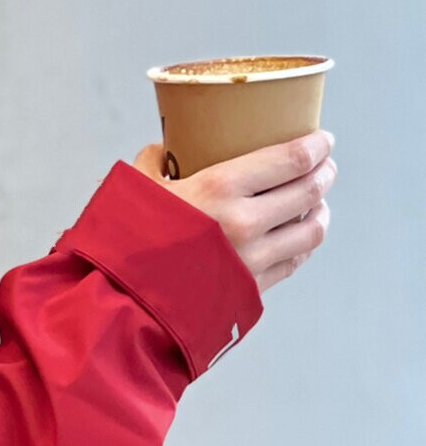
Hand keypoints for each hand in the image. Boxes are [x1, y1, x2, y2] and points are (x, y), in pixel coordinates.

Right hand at [131, 130, 336, 293]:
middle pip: (309, 190)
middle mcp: (245, 223)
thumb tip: (162, 151)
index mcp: (220, 188)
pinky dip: (303, 244)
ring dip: (321, 210)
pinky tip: (299, 235)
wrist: (121, 306)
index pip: (292, 159)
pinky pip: (293, 261)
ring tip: (318, 201)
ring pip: (311, 230)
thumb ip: (152, 165)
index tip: (323, 139)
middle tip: (324, 164)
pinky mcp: (252, 289)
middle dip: (324, 172)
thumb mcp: (134, 192)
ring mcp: (252, 260)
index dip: (317, 146)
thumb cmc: (123, 245)